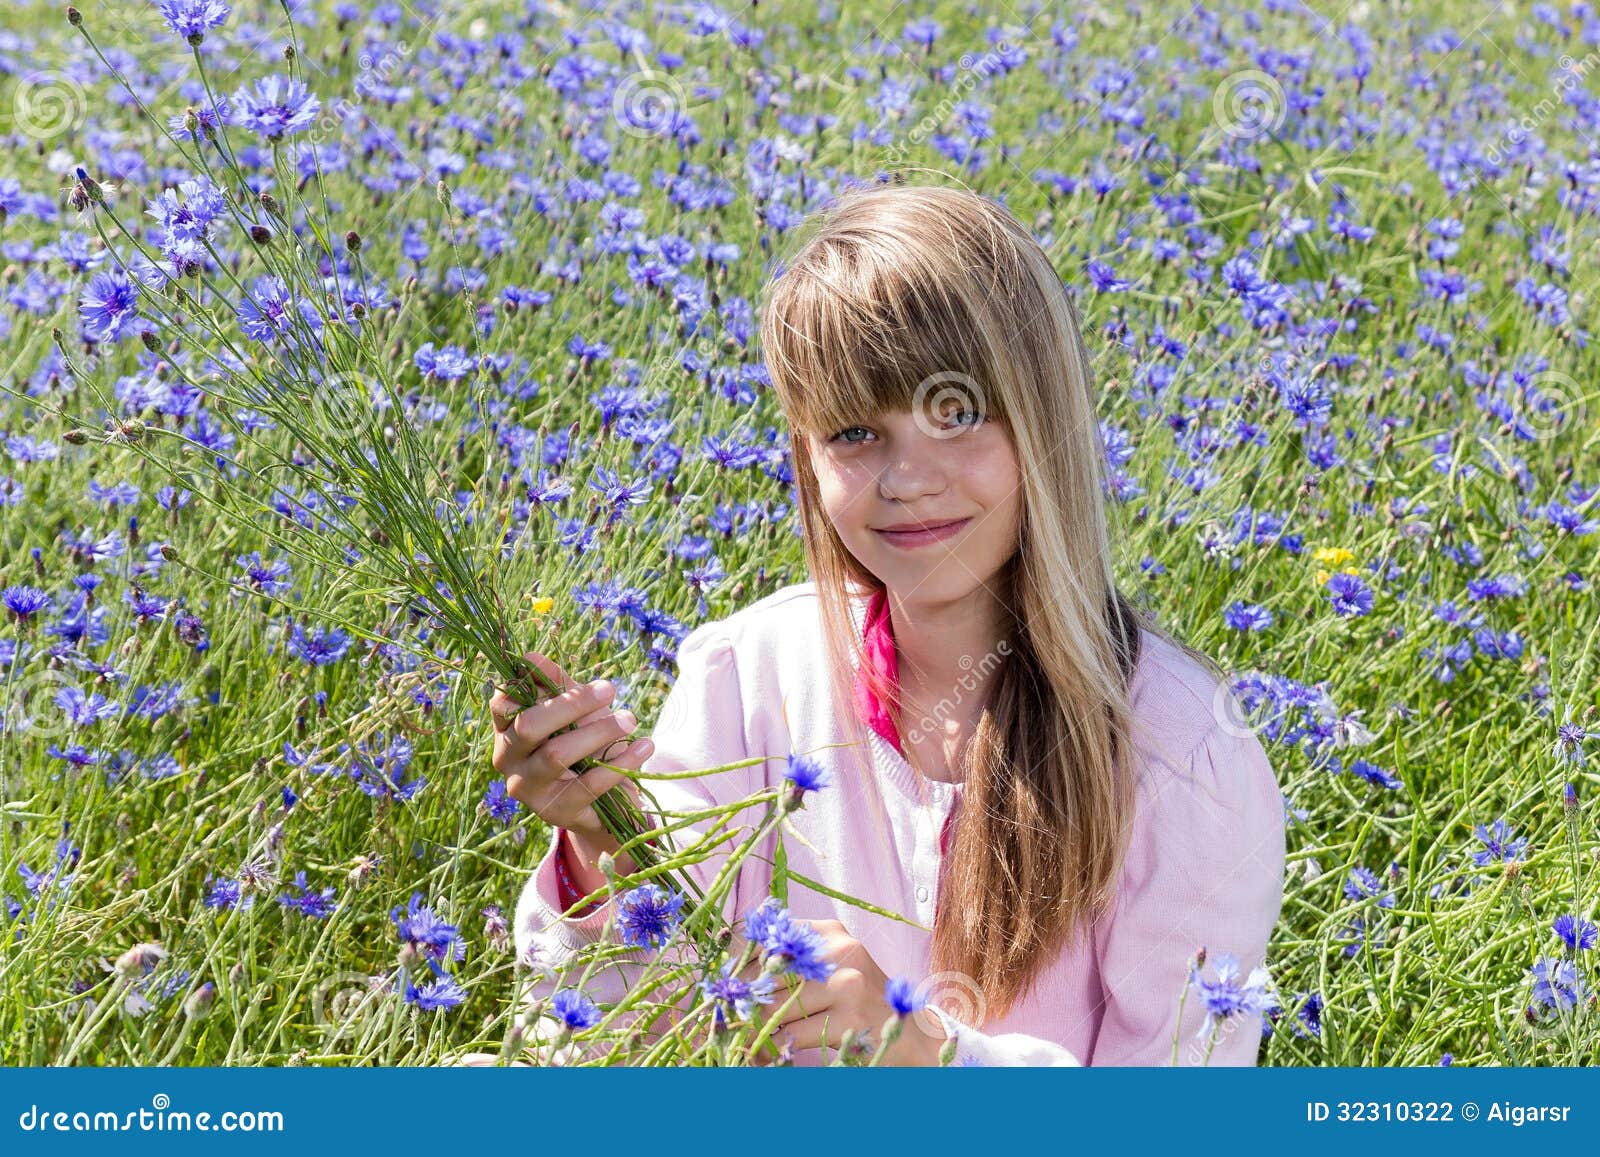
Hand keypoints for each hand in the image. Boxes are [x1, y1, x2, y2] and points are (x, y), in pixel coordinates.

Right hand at [487, 650, 651, 840]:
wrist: (605, 799)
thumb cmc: (585, 744)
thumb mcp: (573, 711)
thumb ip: (554, 684)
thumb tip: (531, 656)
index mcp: (506, 730)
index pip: (501, 703)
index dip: (528, 683)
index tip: (566, 673)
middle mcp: (508, 761)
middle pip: (530, 726)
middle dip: (572, 703)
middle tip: (610, 689)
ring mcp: (529, 790)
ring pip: (557, 754)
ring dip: (599, 731)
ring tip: (631, 719)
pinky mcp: (556, 812)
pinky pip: (590, 784)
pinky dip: (621, 761)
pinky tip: (645, 746)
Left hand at [733, 918, 945, 1066]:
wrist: (914, 1035)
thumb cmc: (862, 1002)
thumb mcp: (832, 967)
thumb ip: (793, 963)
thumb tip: (733, 977)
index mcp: (830, 933)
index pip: (769, 937)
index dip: (740, 962)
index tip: (721, 981)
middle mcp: (840, 951)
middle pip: (769, 972)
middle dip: (742, 997)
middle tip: (720, 1013)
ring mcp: (848, 986)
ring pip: (777, 1005)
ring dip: (752, 1025)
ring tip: (738, 1035)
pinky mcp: (850, 1020)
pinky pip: (792, 1034)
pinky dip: (770, 1047)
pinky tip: (763, 1053)